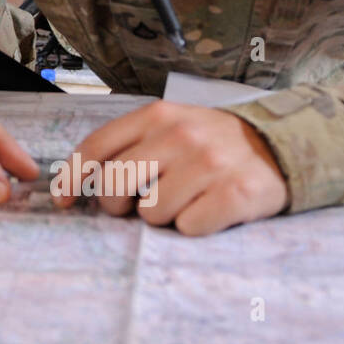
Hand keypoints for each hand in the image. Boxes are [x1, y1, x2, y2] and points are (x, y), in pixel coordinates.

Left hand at [55, 100, 289, 234]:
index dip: (73, 177)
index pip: (97, 147)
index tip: (63, 201)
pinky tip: (208, 209)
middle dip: (117, 204)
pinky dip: (194, 226)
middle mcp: (181, 135)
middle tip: (136, 204)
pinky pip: (188, 228)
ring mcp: (210, 164)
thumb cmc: (210, 142)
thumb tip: (78, 182)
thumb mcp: (168, 126)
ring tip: (184, 200)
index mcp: (158, 115)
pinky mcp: (236, 193)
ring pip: (151, 213)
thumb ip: (128, 145)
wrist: (280, 145)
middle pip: (117, 185)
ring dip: (162, 216)